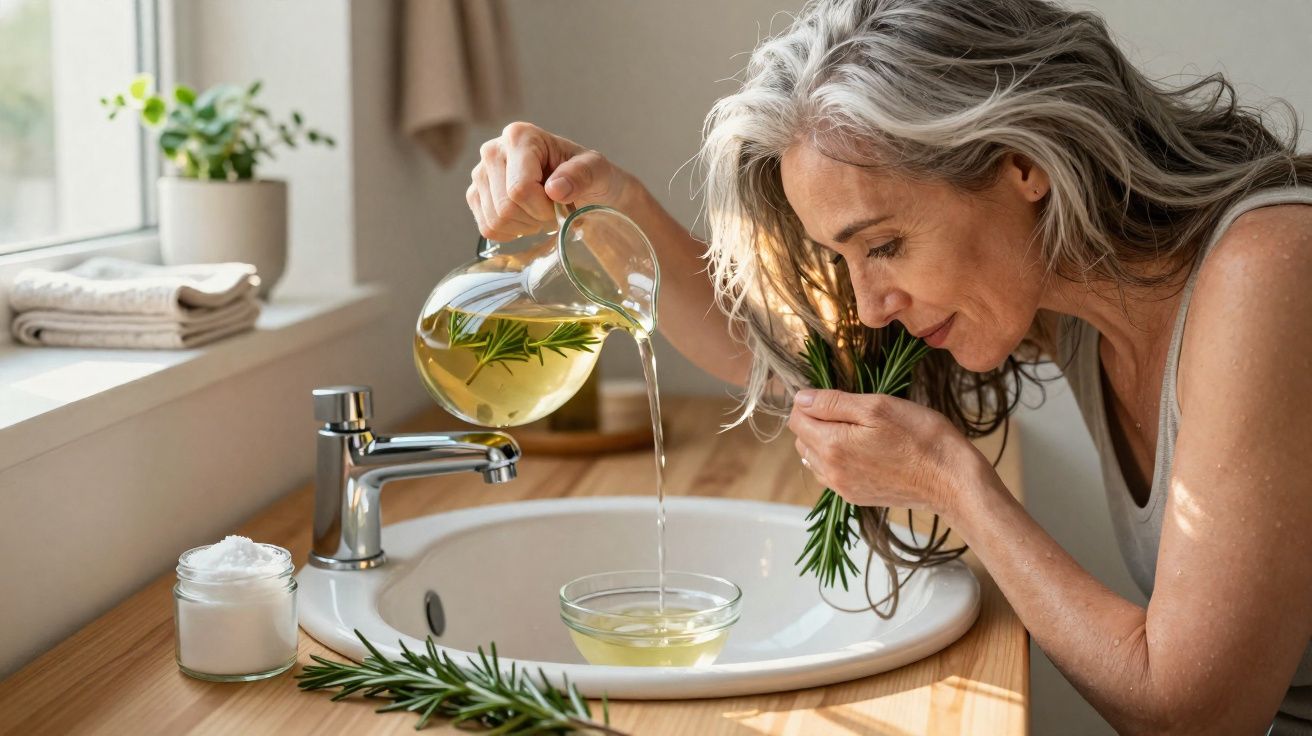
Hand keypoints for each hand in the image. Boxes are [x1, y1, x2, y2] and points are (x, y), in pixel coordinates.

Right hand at [467, 122, 633, 241]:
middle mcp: (492, 151)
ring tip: (541, 213)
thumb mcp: (598, 171)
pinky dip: (511, 232)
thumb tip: (554, 189)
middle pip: (505, 207)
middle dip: (535, 218)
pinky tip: (527, 219)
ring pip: (495, 220)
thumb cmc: (589, 175)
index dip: (543, 208)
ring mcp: (480, 174)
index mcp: (519, 136)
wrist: (583, 187)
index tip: (561, 206)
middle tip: (553, 211)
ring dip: (525, 226)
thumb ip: (582, 175)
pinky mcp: (476, 195)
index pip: (520, 188)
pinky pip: (488, 228)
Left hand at [787, 388, 989, 517]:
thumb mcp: (878, 406)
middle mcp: (830, 471)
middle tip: (850, 410)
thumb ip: (833, 402)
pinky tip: (860, 450)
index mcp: (831, 445)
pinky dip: (836, 459)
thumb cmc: (920, 436)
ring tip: (856, 429)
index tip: (834, 395)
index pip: (796, 419)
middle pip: (802, 439)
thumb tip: (800, 398)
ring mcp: (842, 488)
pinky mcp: (856, 497)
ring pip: (814, 458)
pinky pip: (830, 475)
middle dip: (816, 421)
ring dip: (824, 441)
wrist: (950, 480)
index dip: (809, 402)